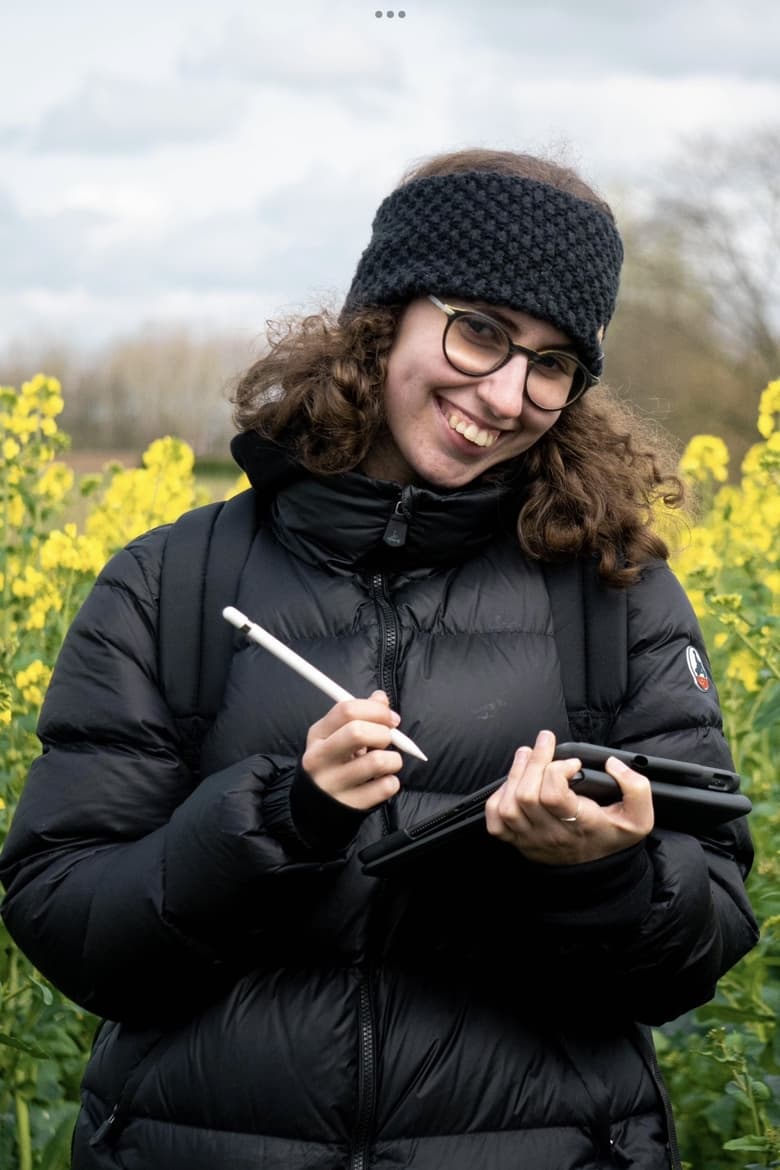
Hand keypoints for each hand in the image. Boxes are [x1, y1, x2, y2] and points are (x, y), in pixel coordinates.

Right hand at [302, 690, 402, 810]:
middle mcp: (320, 758)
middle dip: (384, 733)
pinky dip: (392, 781)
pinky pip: (386, 787)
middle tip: (387, 741)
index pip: (347, 710)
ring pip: (378, 761)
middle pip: (358, 732)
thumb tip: (381, 698)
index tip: (390, 718)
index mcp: (318, 735)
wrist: (316, 810)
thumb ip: (359, 714)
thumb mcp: (336, 736)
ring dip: (393, 759)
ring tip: (386, 763)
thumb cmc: (333, 764)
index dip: (376, 710)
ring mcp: (333, 784)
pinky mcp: (350, 805)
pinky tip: (382, 782)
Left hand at [484, 729, 654, 864]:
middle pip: (527, 795)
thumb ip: (637, 789)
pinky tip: (513, 782)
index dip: (559, 770)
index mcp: (579, 826)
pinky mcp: (516, 840)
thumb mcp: (639, 818)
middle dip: (534, 761)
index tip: (573, 763)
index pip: (553, 796)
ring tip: (527, 754)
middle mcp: (551, 834)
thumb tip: (612, 764)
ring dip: (515, 773)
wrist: (597, 870)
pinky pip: (495, 820)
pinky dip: (499, 796)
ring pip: (509, 804)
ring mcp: (530, 839)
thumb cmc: (612, 836)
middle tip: (545, 741)